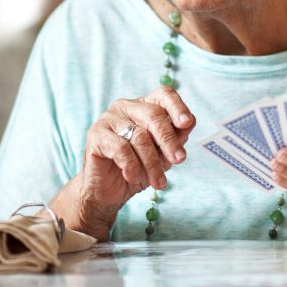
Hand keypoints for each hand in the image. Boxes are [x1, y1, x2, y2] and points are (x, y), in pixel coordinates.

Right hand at [53, 87, 194, 238]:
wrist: (107, 192)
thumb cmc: (137, 169)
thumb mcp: (163, 156)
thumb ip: (175, 138)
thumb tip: (190, 122)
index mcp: (145, 106)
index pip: (164, 95)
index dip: (177, 106)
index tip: (187, 123)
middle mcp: (126, 107)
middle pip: (154, 114)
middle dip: (169, 140)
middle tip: (179, 160)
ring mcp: (109, 118)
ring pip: (139, 135)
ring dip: (152, 162)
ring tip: (158, 182)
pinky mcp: (96, 134)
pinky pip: (121, 148)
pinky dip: (132, 166)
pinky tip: (133, 177)